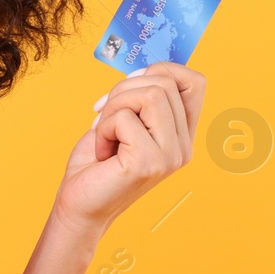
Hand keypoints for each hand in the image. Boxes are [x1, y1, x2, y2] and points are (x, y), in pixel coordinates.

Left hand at [53, 62, 205, 239]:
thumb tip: (144, 69)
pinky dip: (104, 128)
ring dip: (114, 108)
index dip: (161, 71)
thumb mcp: (124, 119)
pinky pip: (124, 118)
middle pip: (164, 82)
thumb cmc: (98, 162)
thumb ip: (141, 96)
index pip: (195, 82)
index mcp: (182, 135)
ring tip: (106, 135)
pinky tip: (103, 152)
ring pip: (149, 94)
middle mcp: (182, 147)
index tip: (130, 88)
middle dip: (124, 90)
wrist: (80, 204)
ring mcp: (170, 156)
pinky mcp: (148, 163)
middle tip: (106, 119)